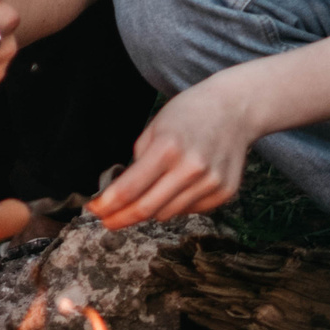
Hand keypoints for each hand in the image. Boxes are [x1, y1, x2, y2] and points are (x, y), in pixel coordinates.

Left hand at [87, 79, 254, 228]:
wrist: (235, 108)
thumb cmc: (190, 113)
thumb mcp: (155, 126)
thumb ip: (139, 159)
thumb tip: (123, 191)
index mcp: (168, 148)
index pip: (130, 189)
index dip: (108, 205)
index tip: (94, 210)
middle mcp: (191, 169)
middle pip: (147, 208)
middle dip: (121, 218)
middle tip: (107, 221)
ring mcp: (210, 183)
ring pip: (167, 214)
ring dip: (150, 210)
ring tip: (146, 195)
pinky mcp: (224, 192)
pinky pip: (189, 210)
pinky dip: (176, 204)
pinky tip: (178, 186)